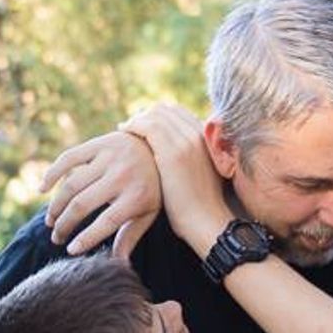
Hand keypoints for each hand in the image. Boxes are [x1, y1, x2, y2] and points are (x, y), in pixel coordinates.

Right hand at [40, 129, 160, 258]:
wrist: (160, 148)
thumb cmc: (152, 188)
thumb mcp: (148, 212)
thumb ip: (130, 236)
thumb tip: (120, 266)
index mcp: (138, 196)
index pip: (106, 222)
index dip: (86, 238)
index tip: (70, 250)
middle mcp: (123, 175)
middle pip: (82, 204)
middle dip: (64, 225)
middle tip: (56, 238)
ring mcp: (110, 157)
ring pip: (71, 184)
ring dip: (55, 205)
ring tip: (51, 222)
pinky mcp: (100, 143)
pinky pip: (68, 158)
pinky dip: (52, 173)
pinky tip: (42, 189)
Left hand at [120, 104, 230, 254]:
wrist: (207, 222)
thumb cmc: (201, 207)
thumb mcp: (202, 175)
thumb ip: (192, 158)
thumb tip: (173, 156)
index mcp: (208, 139)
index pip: (179, 113)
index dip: (159, 115)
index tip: (144, 124)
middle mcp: (200, 135)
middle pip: (167, 110)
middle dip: (146, 114)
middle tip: (131, 124)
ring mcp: (188, 142)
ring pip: (156, 115)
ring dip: (137, 119)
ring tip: (125, 128)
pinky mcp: (173, 152)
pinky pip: (148, 126)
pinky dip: (134, 126)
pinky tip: (124, 132)